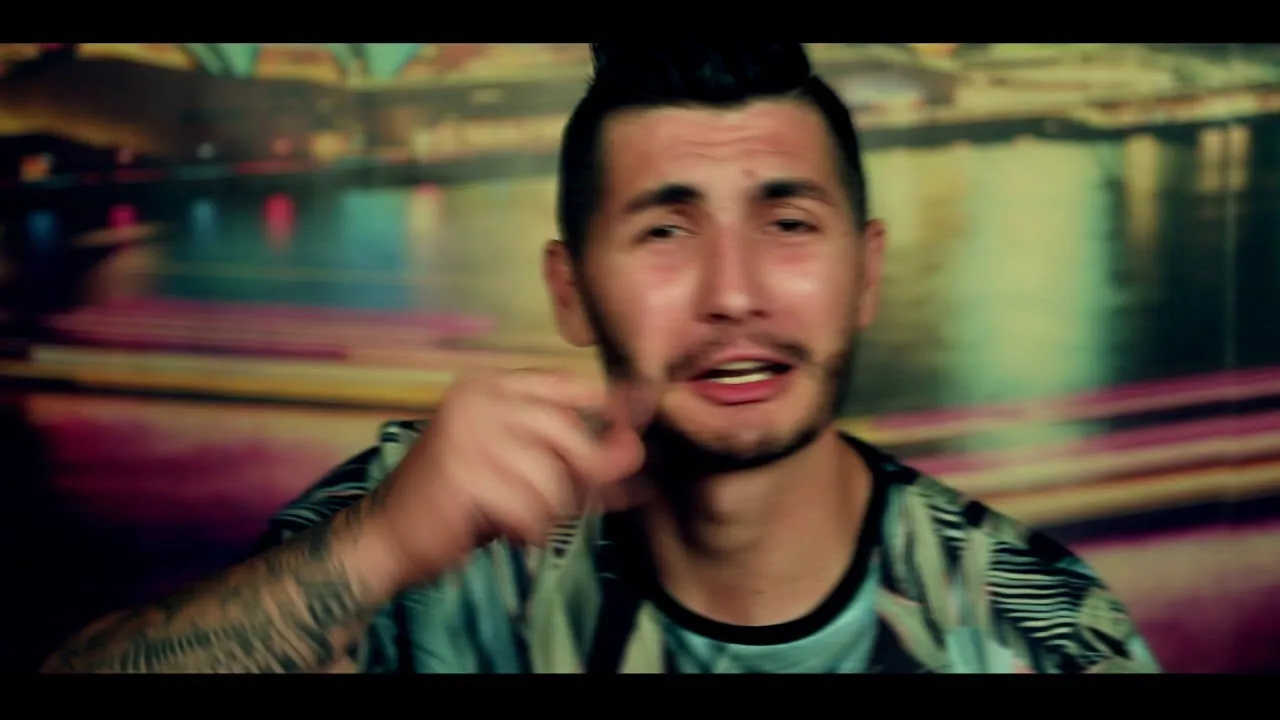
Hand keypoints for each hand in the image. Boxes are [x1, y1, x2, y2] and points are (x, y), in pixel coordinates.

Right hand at [365, 370, 655, 587]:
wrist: (389, 537)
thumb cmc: (463, 503)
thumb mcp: (525, 472)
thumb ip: (580, 461)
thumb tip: (638, 453)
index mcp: (491, 387)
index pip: (568, 385)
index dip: (606, 411)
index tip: (624, 438)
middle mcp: (478, 400)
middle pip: (569, 434)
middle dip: (581, 478)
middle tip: (565, 506)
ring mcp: (467, 434)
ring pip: (551, 477)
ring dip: (549, 511)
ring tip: (526, 520)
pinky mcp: (462, 474)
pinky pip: (528, 507)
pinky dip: (528, 529)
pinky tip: (510, 531)